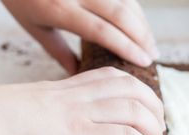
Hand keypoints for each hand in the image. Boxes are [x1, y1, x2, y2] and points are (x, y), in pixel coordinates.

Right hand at [0, 67, 164, 134]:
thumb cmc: (1, 126)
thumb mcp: (35, 124)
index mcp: (69, 88)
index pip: (115, 78)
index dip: (138, 90)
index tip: (146, 108)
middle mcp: (81, 96)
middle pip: (133, 89)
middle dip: (155, 108)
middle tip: (159, 129)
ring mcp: (82, 114)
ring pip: (136, 111)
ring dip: (154, 130)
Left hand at [2, 0, 158, 73]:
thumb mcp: (35, 28)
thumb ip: (58, 51)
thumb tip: (78, 74)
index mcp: (59, 9)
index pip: (102, 31)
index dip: (127, 47)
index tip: (145, 62)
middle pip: (120, 14)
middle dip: (142, 35)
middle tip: (153, 55)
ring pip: (124, 0)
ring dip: (141, 21)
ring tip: (150, 42)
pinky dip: (133, 7)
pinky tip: (139, 21)